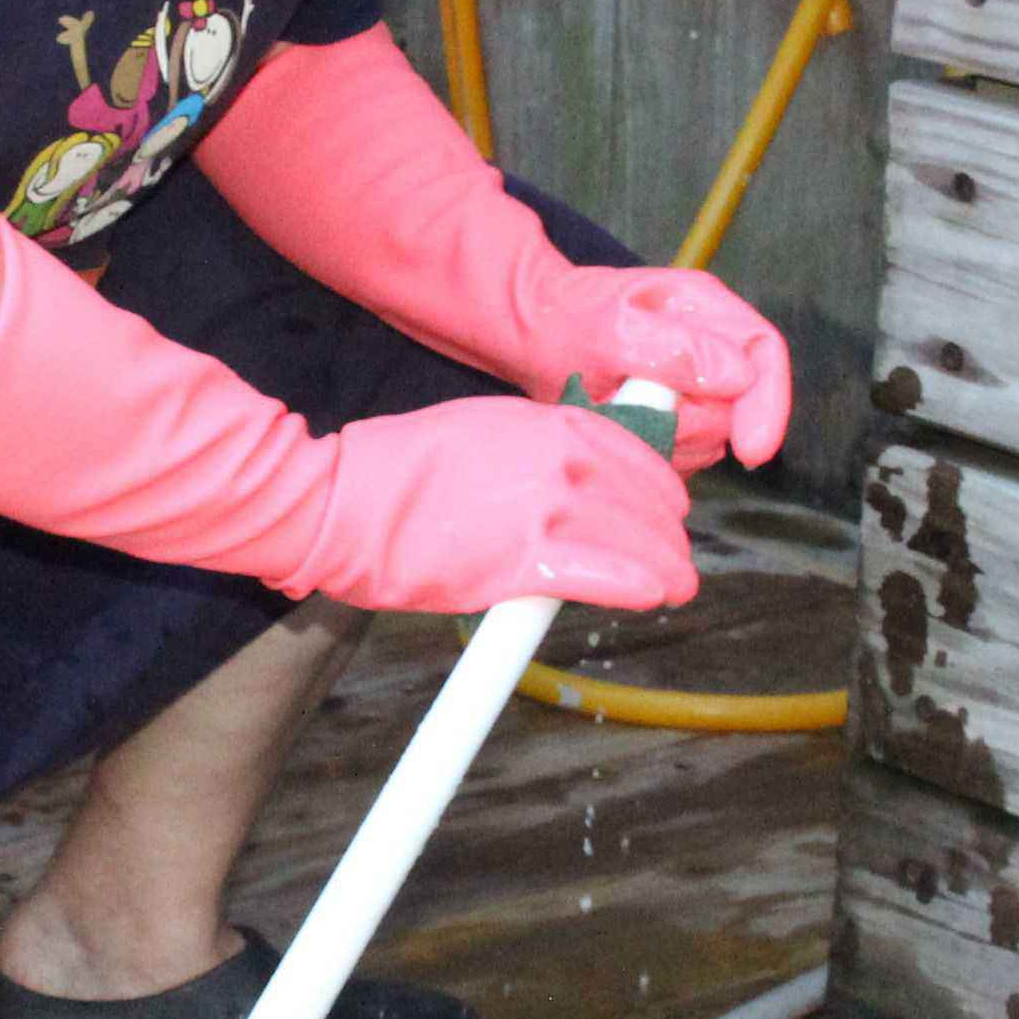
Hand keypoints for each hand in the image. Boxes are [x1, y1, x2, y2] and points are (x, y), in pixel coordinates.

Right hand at [285, 395, 697, 614]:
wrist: (345, 500)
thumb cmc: (401, 470)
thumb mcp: (485, 428)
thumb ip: (539, 449)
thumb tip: (574, 480)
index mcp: (553, 422)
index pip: (641, 458)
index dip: (660, 493)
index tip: (664, 515)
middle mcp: (562, 459)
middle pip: (651, 502)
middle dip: (666, 535)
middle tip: (672, 561)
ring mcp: (549, 508)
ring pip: (642, 543)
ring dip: (666, 568)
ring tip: (672, 586)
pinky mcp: (528, 561)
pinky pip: (614, 576)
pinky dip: (641, 587)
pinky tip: (653, 595)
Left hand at [517, 266, 792, 470]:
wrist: (536, 335)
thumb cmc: (569, 318)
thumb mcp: (614, 327)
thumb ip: (675, 349)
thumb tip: (739, 377)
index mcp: (707, 309)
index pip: (766, 353)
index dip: (769, 404)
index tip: (753, 451)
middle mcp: (712, 349)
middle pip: (738, 409)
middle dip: (691, 423)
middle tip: (630, 406)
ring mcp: (696, 387)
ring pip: (709, 440)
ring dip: (664, 440)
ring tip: (616, 410)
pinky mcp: (677, 421)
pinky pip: (681, 456)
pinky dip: (651, 453)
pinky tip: (619, 430)